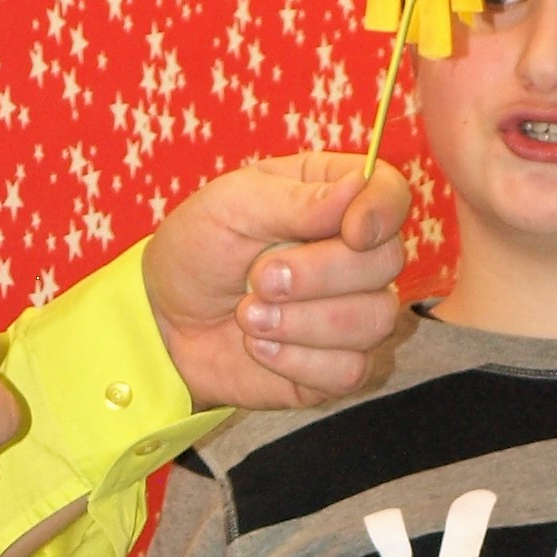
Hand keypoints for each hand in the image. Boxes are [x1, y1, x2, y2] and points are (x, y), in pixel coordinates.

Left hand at [143, 151, 410, 410]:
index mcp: (335, 197)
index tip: (349, 232)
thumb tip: (359, 188)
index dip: (381, 212)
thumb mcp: (231, 206)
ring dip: (303, 322)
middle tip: (259, 279)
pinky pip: (352, 369)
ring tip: (249, 316)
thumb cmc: (198, 250)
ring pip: (375, 319)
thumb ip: (297, 199)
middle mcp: (355, 253)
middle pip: (386, 261)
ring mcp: (354, 311)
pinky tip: (261, 348)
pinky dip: (298, 361)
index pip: (391, 193)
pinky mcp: (341, 364)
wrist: (165, 324)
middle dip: (318, 275)